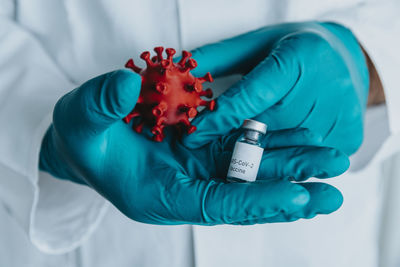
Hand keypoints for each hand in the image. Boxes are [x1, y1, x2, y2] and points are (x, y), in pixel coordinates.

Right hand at [39, 70, 348, 224]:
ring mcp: (199, 164)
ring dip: (291, 164)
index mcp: (161, 195)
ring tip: (332, 159)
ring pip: (251, 167)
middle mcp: (188, 185)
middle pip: (244, 192)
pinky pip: (243, 143)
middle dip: (289, 191)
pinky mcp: (205, 144)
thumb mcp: (81, 118)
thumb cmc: (82, 135)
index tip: (298, 197)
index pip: (214, 205)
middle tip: (333, 190)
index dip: (254, 203)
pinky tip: (302, 135)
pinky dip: (272, 141)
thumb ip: (102, 104)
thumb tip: (127, 86)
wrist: (88, 131)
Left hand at [183, 21, 368, 154]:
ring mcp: (340, 116)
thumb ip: (218, 58)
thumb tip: (181, 71)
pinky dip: (283, 159)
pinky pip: (305, 159)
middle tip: (207, 151)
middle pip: (267, 128)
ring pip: (285, 149)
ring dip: (257, 156)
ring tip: (237, 156)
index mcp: (298, 58)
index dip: (217, 119)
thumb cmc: (295, 49)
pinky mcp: (349, 136)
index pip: (250, 96)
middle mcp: (324, 87)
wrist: (348, 58)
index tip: (190, 135)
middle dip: (232, 141)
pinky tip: (270, 156)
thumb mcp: (256, 44)